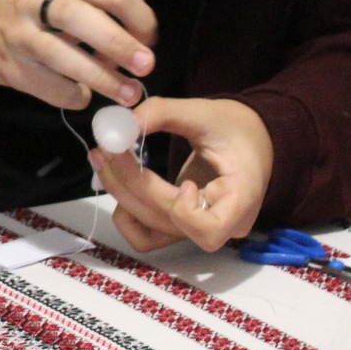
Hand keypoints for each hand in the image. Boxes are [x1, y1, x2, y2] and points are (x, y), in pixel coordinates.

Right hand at [0, 0, 156, 110]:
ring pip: (63, 58)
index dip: (139, 18)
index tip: (149, 39)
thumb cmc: (24, 1)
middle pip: (82, 19)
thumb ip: (92, 8)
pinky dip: (74, 96)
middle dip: (119, 45)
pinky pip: (49, 87)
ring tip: (128, 94)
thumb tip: (138, 45)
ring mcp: (19, 37)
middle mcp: (37, 3)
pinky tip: (82, 94)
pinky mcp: (9, 68)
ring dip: (102, 79)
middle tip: (146, 66)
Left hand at [92, 97, 271, 251]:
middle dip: (132, 184)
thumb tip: (122, 122)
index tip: (184, 182)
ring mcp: (198, 229)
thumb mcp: (203, 112)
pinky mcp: (179, 227)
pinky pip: (145, 236)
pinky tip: (120, 181)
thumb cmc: (231, 127)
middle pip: (169, 221)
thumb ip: (164, 113)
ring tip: (104, 158)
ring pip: (151, 229)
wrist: (246, 139)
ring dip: (121, 196)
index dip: (185, 212)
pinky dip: (126, 214)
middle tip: (106, 149)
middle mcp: (222, 223)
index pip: (211, 230)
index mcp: (242, 198)